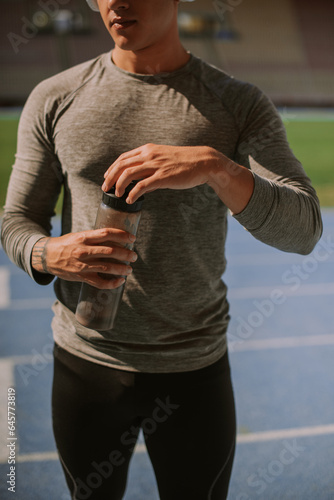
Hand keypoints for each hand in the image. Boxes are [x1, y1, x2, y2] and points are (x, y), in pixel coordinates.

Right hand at [31, 228, 137, 288]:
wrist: (47, 256)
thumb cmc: (67, 244)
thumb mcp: (79, 236)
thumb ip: (95, 238)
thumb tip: (116, 238)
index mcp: (84, 237)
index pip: (106, 233)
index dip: (122, 235)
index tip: (132, 238)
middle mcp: (84, 251)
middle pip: (110, 251)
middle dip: (126, 254)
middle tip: (134, 256)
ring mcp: (83, 265)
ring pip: (107, 268)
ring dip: (122, 269)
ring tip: (129, 269)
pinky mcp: (81, 277)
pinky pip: (100, 283)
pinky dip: (112, 283)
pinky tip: (120, 281)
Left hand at [102, 144, 221, 202]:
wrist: (203, 162)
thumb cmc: (185, 162)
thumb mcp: (164, 158)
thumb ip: (150, 167)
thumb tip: (139, 182)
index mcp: (148, 150)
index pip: (123, 158)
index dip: (112, 168)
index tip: (107, 178)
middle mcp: (149, 155)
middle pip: (122, 165)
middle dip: (110, 178)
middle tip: (106, 188)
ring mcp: (156, 166)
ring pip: (128, 174)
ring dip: (119, 185)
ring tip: (117, 195)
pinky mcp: (163, 177)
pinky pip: (142, 185)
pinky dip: (132, 193)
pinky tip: (129, 199)